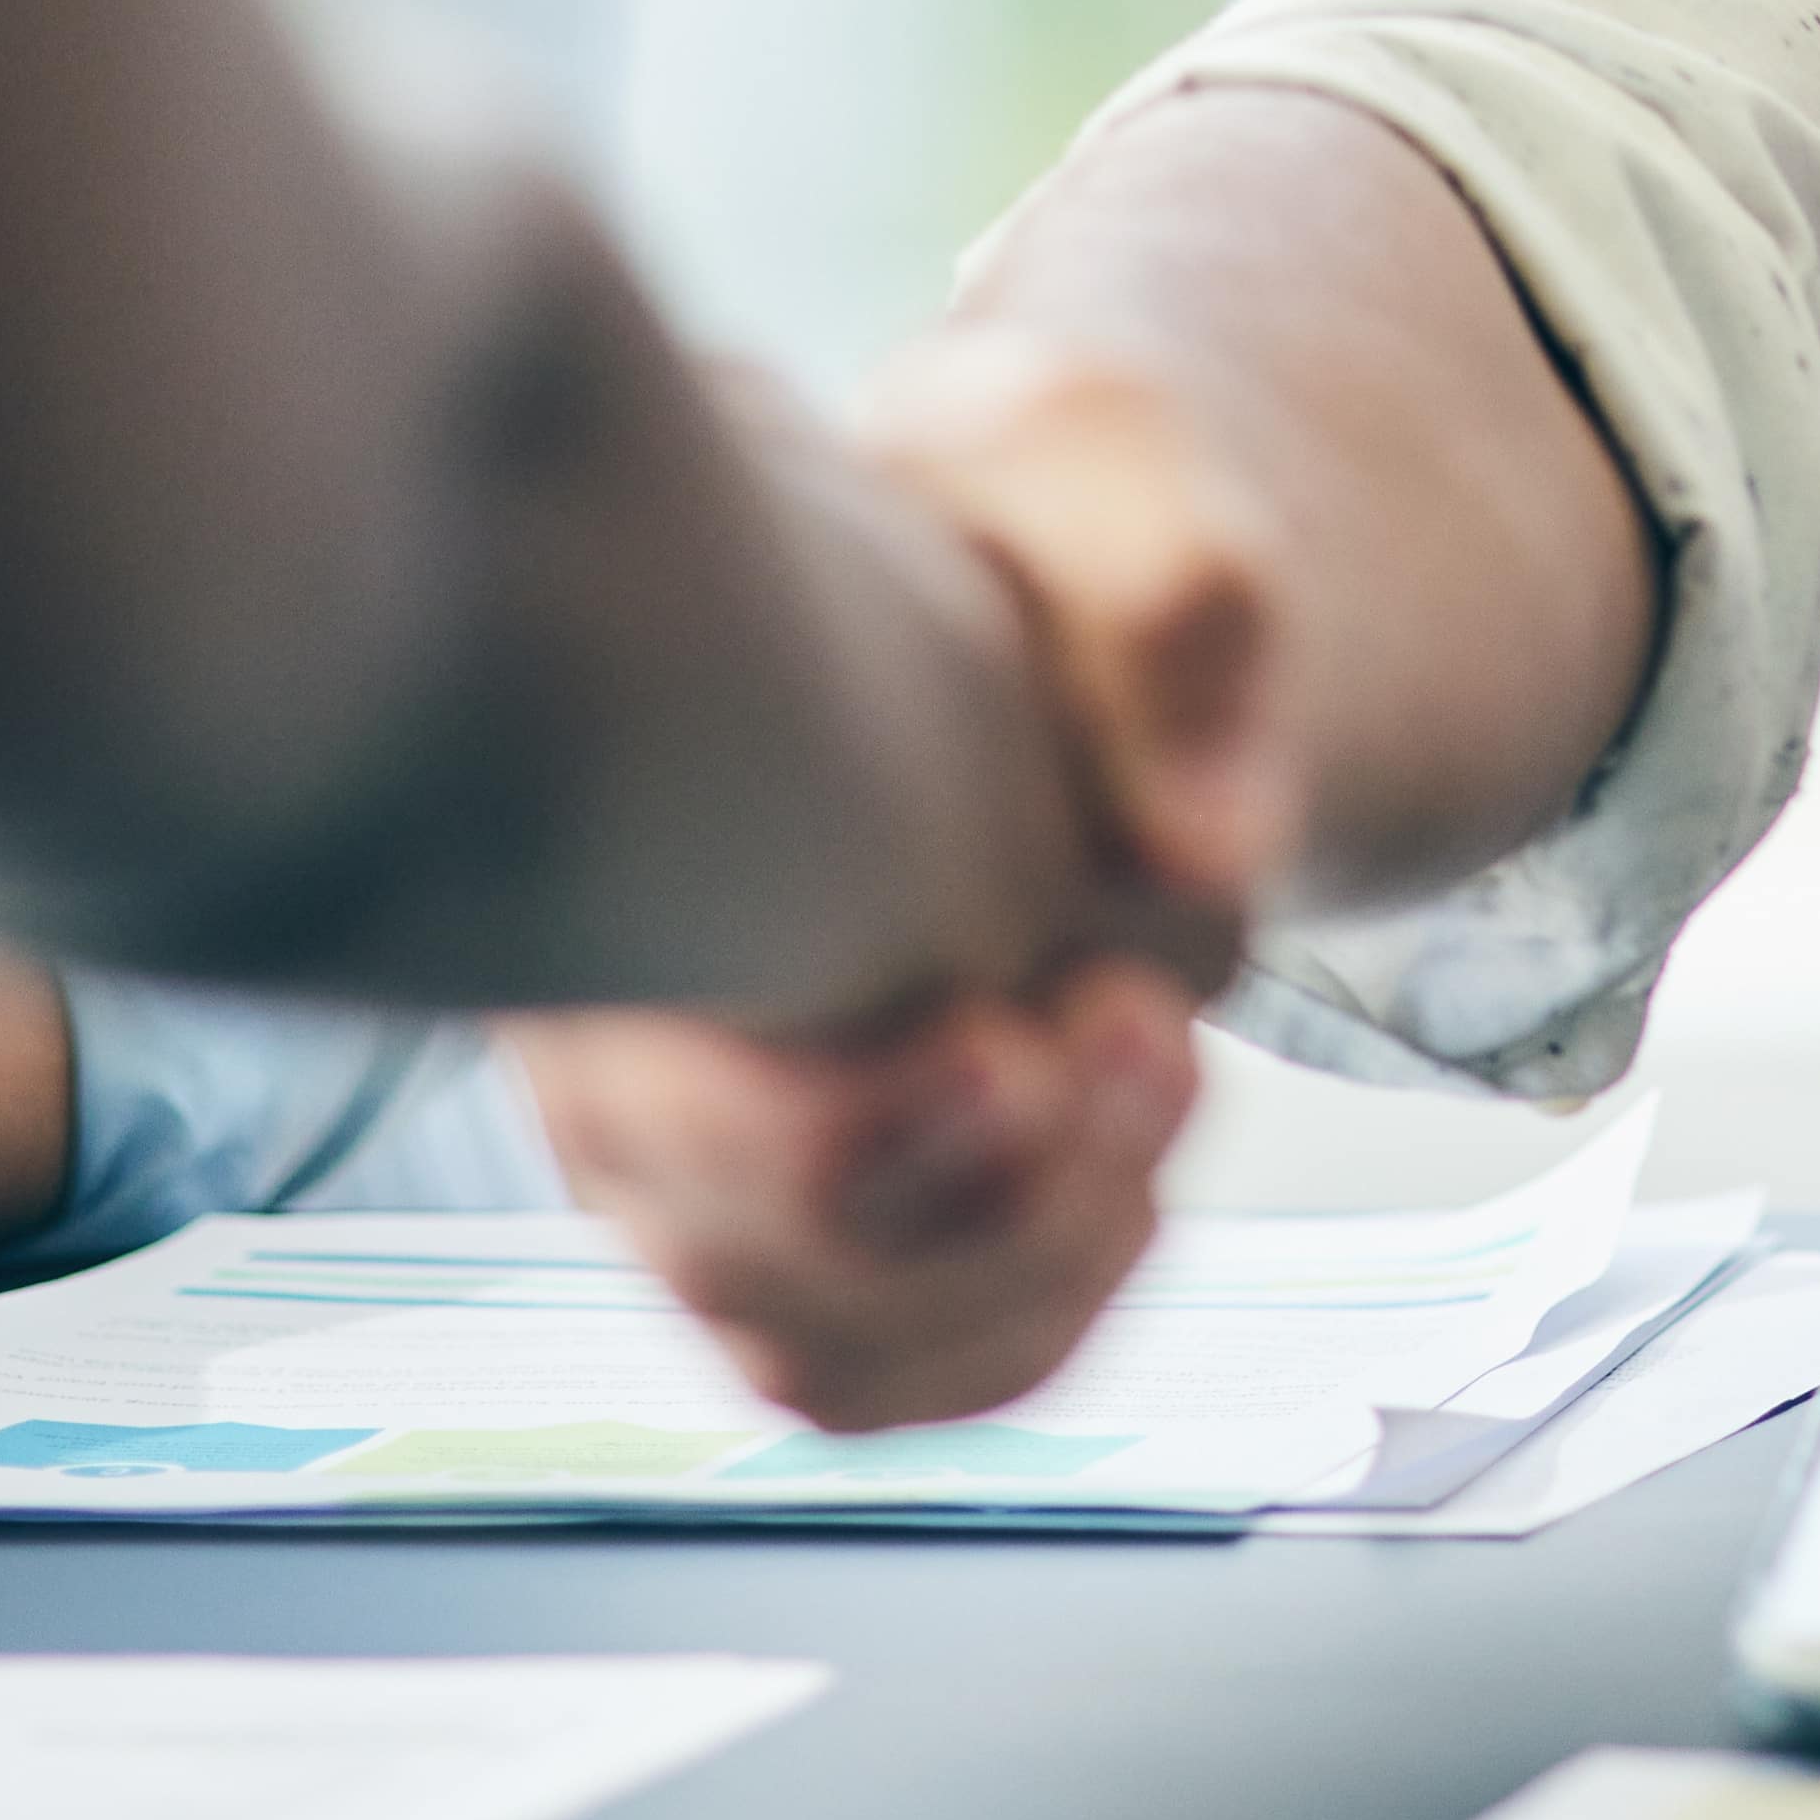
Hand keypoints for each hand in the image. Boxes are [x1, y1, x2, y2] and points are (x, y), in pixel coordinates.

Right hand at [517, 329, 1301, 1434]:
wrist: (1016, 580)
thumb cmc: (1005, 504)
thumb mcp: (1087, 445)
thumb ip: (1169, 585)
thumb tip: (1203, 852)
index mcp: (618, 859)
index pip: (663, 1123)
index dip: (863, 1147)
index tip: (1031, 1027)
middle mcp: (616, 1039)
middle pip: (759, 1278)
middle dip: (997, 1199)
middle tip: (1129, 1023)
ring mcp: (697, 1151)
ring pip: (825, 1356)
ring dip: (1034, 1263)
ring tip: (1142, 1069)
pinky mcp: (805, 1213)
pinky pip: (885, 1374)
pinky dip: (1034, 1311)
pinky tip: (1124, 1169)